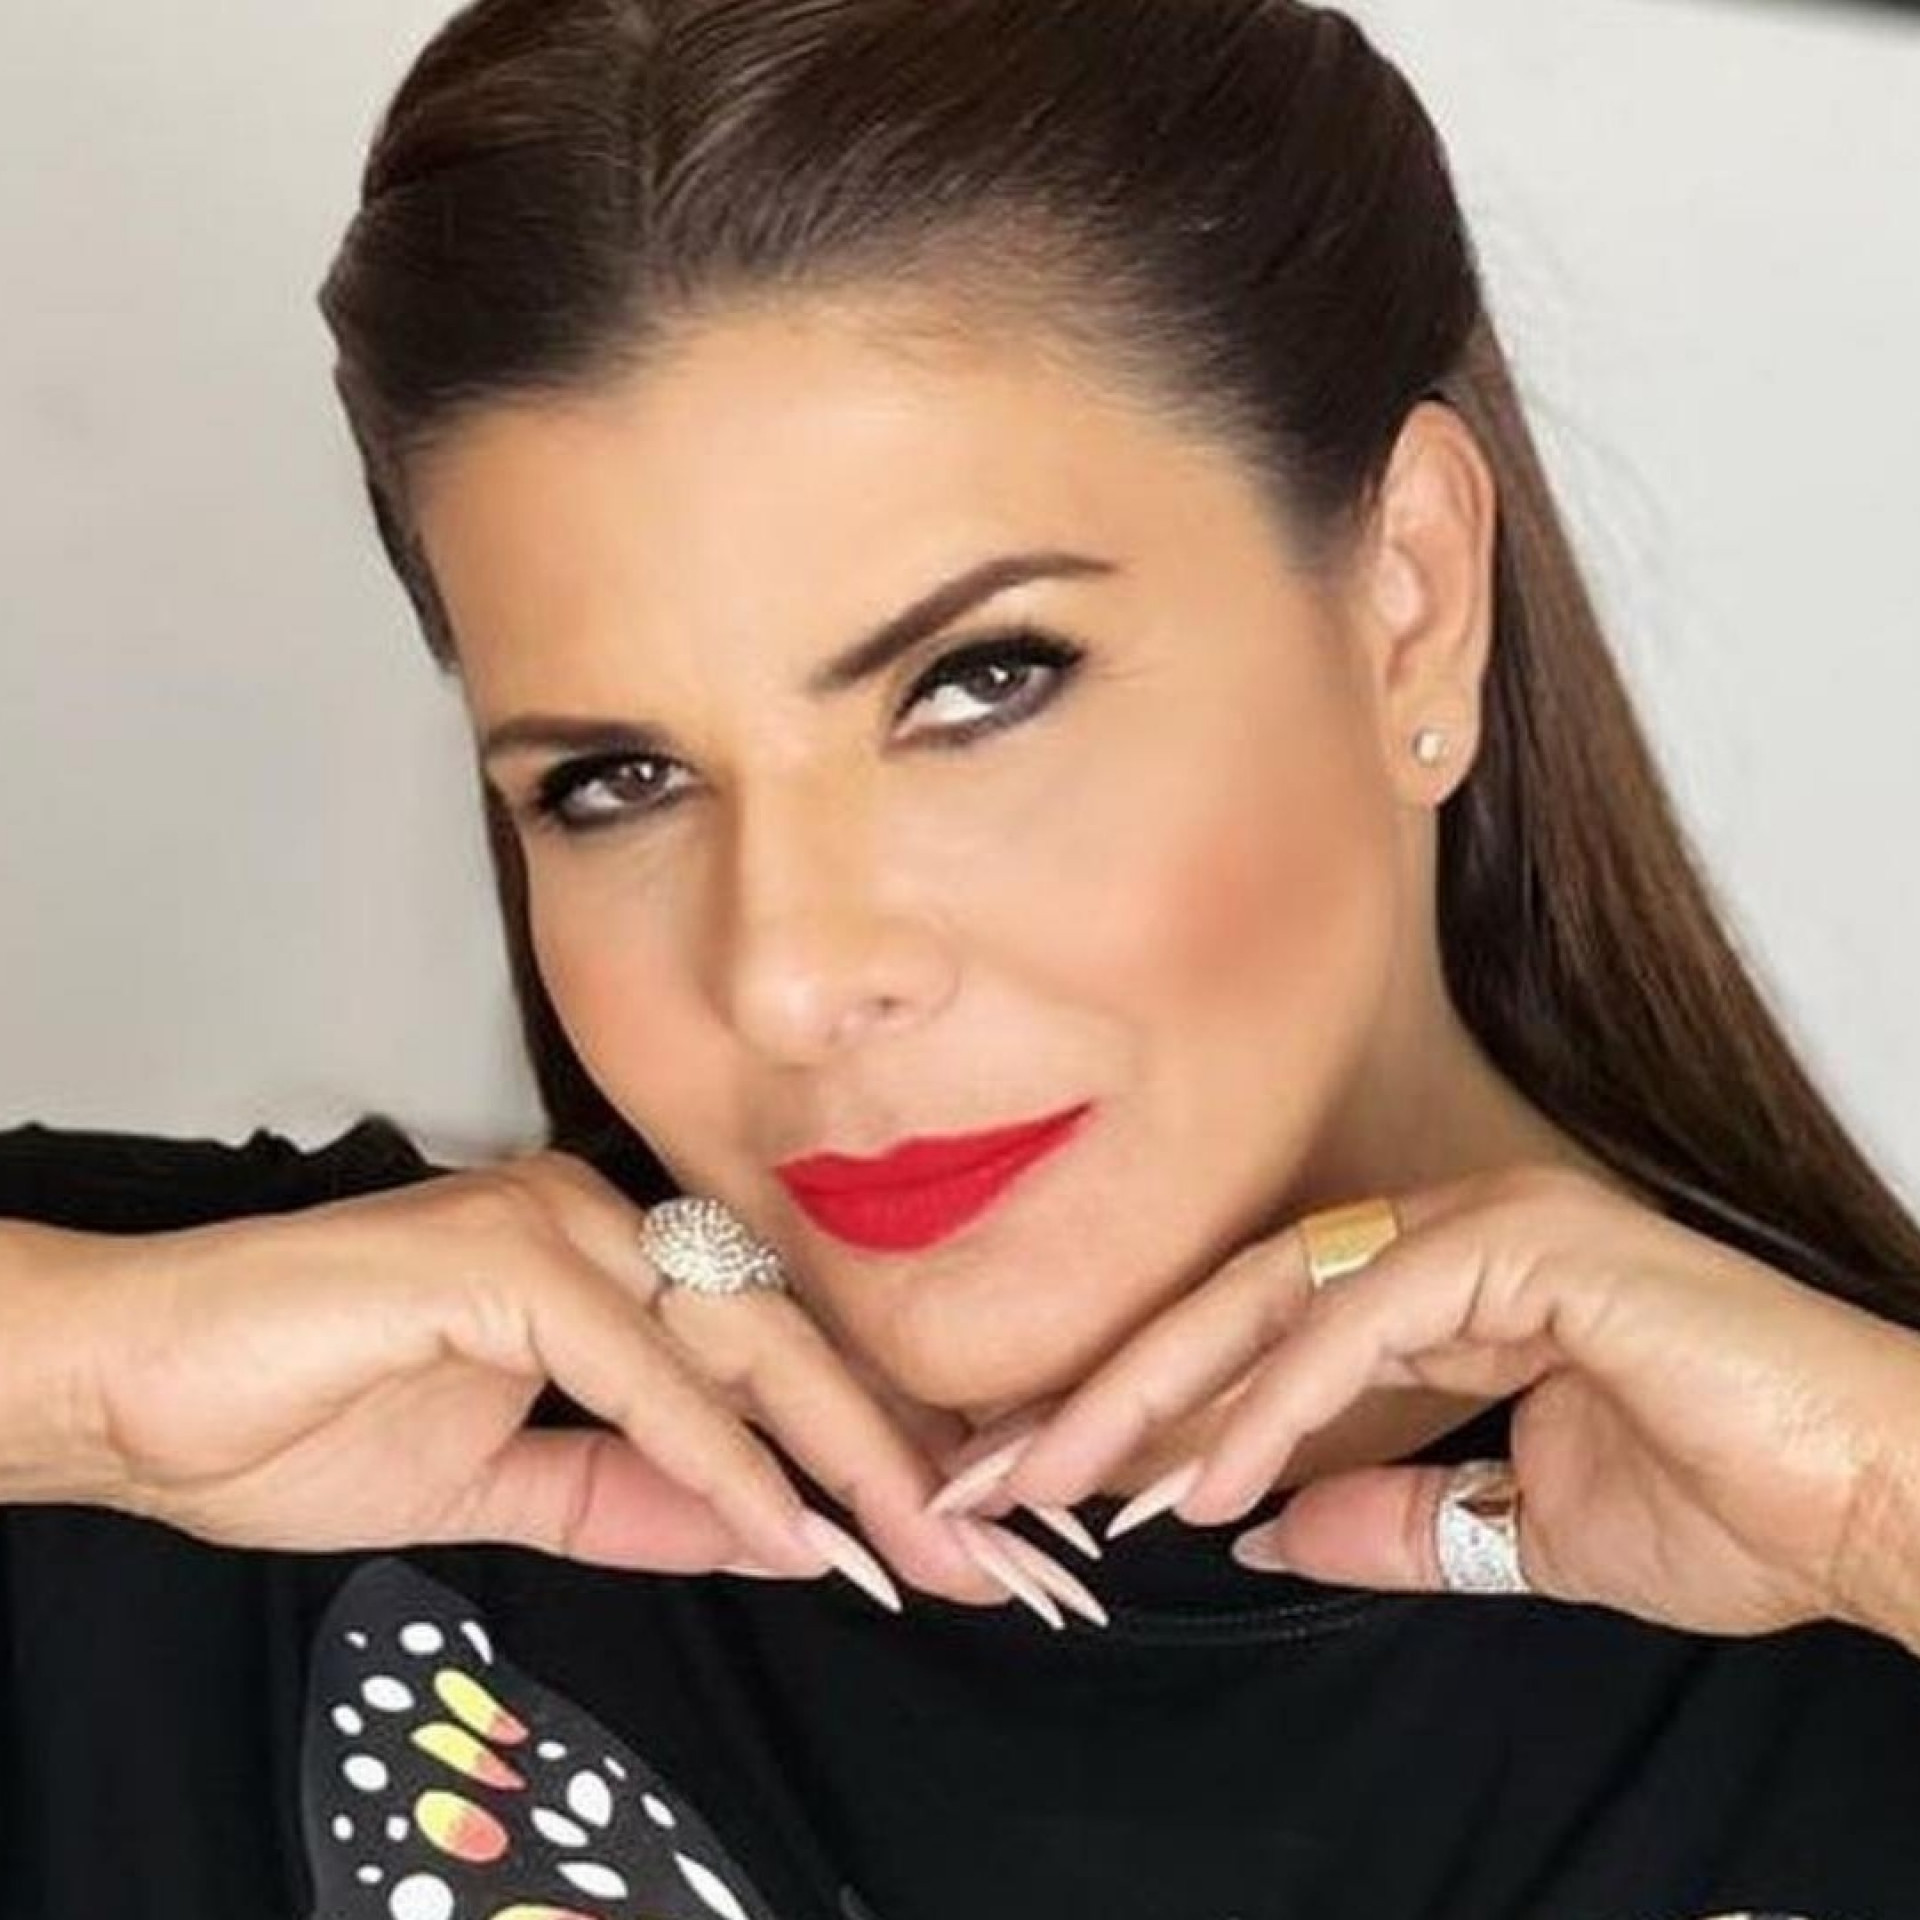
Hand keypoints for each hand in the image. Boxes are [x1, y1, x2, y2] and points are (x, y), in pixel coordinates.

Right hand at [44, 1150, 1021, 1608]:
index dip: (860, 1442)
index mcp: (607, 1261)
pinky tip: (784, 1529)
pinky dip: (714, 1454)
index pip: (765, 1351)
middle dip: (889, 1453)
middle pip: (784, 1339)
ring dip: (838, 1453)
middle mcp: (600, 1222)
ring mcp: (553, 1226)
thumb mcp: (504, 1487)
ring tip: (921, 1549)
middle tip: (983, 1553)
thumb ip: (635, 1496)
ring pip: (738, 1340)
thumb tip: (768, 1529)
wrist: (138, 1392)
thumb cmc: (299, 1417)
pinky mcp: (501, 1255)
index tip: (938, 1536)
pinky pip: (639, 1368)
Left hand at [954, 1163, 1919, 1640]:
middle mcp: (1455, 1235)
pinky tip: (1204, 1480)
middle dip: (1115, 1386)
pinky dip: (1274, 1406)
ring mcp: (1490, 1226)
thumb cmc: (1733, 1505)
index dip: (1154, 1403)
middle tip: (1009, 1466)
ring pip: (1275, 1297)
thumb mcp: (1518, 1535)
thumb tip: (1265, 1535)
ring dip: (1162, 1393)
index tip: (1062, 1475)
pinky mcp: (1527, 1247)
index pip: (1263, 1331)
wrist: (1876, 1501)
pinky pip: (1362, 1325)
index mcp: (1449, 1285)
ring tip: (1068, 1477)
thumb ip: (1393, 1520)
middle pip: (1239, 1301)